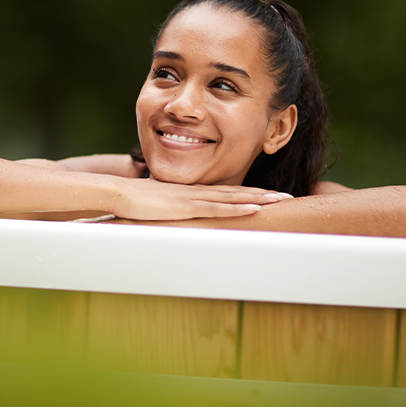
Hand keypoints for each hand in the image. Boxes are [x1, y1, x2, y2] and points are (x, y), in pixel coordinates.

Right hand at [112, 178, 291, 220]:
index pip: (226, 192)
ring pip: (232, 199)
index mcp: (192, 192)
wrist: (120, 193)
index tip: (266, 196)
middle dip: (262, 195)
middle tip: (286, 197)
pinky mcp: (186, 207)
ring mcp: (193, 198)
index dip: (247, 193)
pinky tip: (254, 210)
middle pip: (236, 193)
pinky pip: (217, 209)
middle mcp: (197, 192)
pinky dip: (237, 209)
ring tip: (280, 200)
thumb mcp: (158, 205)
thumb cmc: (134, 201)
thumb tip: (174, 214)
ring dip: (258, 199)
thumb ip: (171, 208)